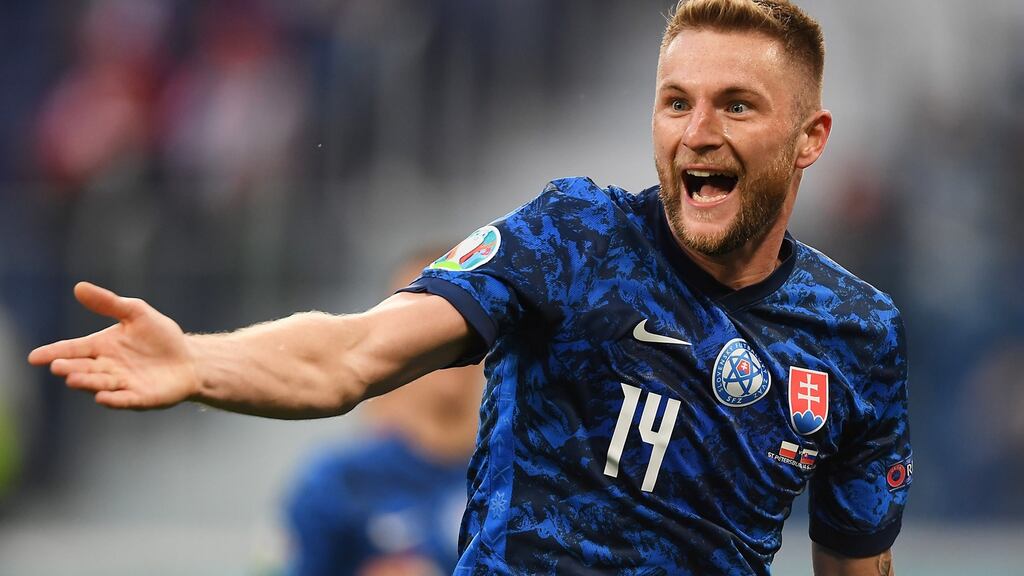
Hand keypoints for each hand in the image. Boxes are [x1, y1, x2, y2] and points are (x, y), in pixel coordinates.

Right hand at [28, 282, 198, 409]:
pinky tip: (103, 397)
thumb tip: (79, 287)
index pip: (72, 349)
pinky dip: (113, 399)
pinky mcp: (139, 397)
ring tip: (74, 379)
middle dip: (70, 368)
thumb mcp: (136, 313)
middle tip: (58, 367)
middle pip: (83, 369)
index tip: (34, 357)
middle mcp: (106, 368)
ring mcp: (122, 384)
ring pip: (99, 384)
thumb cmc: (160, 336)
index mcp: (101, 347)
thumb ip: (109, 304)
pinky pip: (124, 400)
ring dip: (87, 383)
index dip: (53, 353)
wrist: (189, 359)